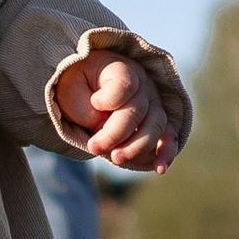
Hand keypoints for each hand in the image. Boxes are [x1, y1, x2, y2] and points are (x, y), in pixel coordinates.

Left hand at [52, 48, 176, 173]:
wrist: (87, 83)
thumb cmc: (78, 84)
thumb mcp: (70, 90)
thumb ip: (86, 111)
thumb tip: (105, 130)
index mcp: (121, 69)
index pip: (124, 86)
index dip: (108, 100)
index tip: (94, 102)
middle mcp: (143, 85)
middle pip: (137, 112)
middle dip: (115, 134)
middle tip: (93, 147)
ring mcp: (153, 104)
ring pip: (154, 127)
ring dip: (136, 147)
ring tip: (115, 158)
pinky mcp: (157, 121)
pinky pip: (168, 138)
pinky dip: (165, 153)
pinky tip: (159, 168)